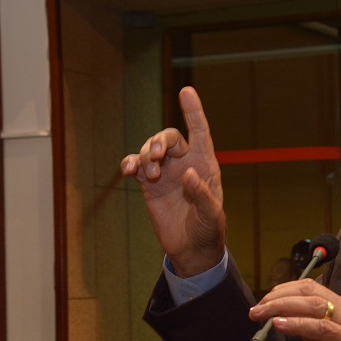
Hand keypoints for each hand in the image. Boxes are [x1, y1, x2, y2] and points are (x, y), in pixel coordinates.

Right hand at [120, 87, 225, 276]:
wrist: (192, 249)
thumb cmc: (209, 230)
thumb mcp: (212, 215)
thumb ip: (202, 195)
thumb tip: (187, 173)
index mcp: (205, 165)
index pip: (200, 132)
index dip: (193, 111)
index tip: (186, 91)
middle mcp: (184, 163)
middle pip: (169, 138)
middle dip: (159, 141)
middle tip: (155, 156)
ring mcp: (165, 172)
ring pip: (150, 150)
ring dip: (145, 156)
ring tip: (149, 175)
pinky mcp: (149, 185)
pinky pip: (136, 166)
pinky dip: (130, 164)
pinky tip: (128, 170)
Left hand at [250, 280, 340, 340]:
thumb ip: (312, 333)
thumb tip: (286, 321)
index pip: (313, 288)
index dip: (286, 290)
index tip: (264, 301)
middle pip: (311, 292)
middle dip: (279, 297)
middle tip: (256, 308)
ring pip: (316, 306)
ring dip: (283, 307)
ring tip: (262, 314)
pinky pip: (323, 329)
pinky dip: (299, 324)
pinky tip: (281, 325)